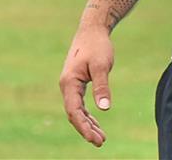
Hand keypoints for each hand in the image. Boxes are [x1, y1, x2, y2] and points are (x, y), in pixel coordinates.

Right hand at [59, 24, 114, 146]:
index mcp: (69, 83)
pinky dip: (88, 115)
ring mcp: (70, 86)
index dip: (84, 127)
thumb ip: (102, 87)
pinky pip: (80, 104)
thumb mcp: (102, 65)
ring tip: (101, 138)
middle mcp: (67, 86)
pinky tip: (96, 123)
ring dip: (87, 124)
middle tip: (101, 142)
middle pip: (74, 114)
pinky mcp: (77, 84)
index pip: (74, 112)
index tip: (95, 139)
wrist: (92, 29)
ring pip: (77, 111)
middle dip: (86, 129)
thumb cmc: (97, 45)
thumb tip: (105, 109)